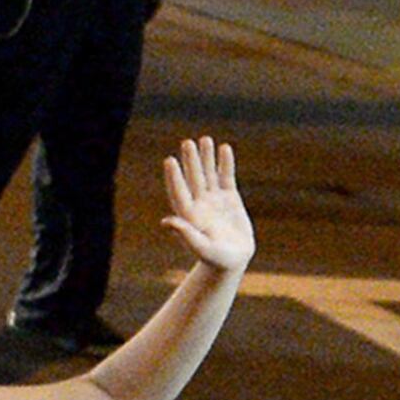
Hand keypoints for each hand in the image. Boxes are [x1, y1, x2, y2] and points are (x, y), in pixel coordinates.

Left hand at [158, 135, 252, 272]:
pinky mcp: (229, 198)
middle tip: (187, 142)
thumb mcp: (202, 248)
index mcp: (188, 215)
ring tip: (205, 139)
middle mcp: (198, 203)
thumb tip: (166, 221)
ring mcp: (213, 199)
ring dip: (206, 157)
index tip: (170, 160)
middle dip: (190, 161)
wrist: (232, 261)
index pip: (179, 191)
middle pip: (193, 178)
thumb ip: (186, 234)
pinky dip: (225, 164)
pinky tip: (225, 148)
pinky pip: (226, 177)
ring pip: (208, 174)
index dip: (174, 177)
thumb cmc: (216, 258)